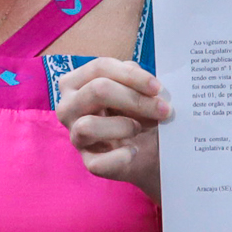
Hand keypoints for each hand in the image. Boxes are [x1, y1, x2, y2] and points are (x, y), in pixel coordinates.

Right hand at [56, 57, 169, 200]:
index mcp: (76, 82)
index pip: (99, 67)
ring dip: (124, 126)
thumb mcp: (138, 89)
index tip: (157, 88)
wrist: (149, 147)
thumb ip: (138, 80)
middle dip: (135, 99)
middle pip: (97, 91)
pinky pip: (99, 163)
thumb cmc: (138, 110)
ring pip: (88, 126)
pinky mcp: (88, 162)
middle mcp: (68, 107)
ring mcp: (75, 136)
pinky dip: (121, 157)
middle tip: (163, 109)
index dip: (132, 76)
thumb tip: (150, 87)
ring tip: (139, 128)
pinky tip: (134, 151)